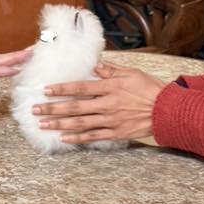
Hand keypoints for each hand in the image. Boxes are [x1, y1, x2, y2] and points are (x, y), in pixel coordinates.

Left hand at [31, 62, 165, 143]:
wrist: (168, 111)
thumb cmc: (150, 89)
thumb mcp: (132, 73)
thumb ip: (111, 70)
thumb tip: (95, 65)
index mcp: (110, 87)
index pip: (80, 87)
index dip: (62, 89)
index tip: (46, 90)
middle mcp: (107, 104)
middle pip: (75, 107)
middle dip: (52, 108)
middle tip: (35, 109)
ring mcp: (110, 120)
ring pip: (79, 123)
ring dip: (59, 123)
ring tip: (43, 124)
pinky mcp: (115, 133)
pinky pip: (92, 136)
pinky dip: (77, 138)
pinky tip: (63, 138)